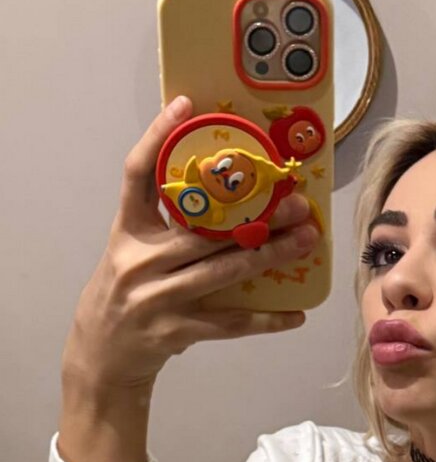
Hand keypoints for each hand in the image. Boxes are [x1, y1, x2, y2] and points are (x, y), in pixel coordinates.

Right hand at [61, 95, 319, 392]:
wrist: (101, 356)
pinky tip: (296, 314)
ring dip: (271, 255)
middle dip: (256, 214)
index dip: (157, 136)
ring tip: (306, 241)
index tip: (185, 105)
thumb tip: (226, 194)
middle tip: (297, 200)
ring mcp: (157, 297)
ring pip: (224, 271)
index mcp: (127, 232)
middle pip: (204, 228)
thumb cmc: (126, 294)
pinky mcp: (176, 330)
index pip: (137, 174)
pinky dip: (266, 319)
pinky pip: (230, 323)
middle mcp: (140, 260)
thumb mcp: (131, 252)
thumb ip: (165, 226)